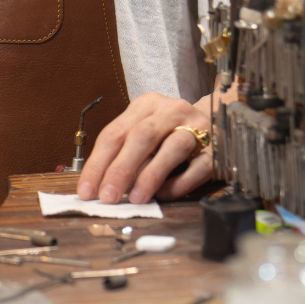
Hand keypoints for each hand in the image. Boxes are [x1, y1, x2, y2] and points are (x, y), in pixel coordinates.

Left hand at [76, 91, 214, 204]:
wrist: (217, 122)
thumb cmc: (171, 131)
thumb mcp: (144, 132)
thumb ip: (124, 152)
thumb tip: (101, 185)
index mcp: (146, 105)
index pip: (115, 133)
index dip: (98, 163)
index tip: (87, 190)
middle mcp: (171, 111)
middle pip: (141, 137)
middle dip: (121, 169)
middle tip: (107, 196)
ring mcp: (197, 128)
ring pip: (172, 147)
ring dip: (151, 175)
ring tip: (136, 198)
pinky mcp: (216, 149)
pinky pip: (197, 167)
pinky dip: (179, 183)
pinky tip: (164, 195)